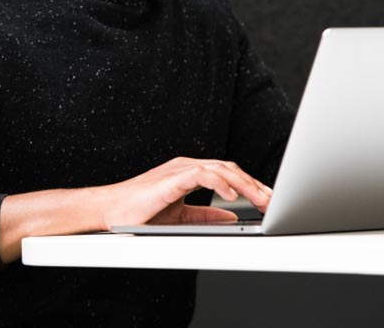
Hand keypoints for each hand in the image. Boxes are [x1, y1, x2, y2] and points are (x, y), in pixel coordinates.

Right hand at [97, 157, 272, 228]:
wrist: (111, 211)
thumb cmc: (139, 212)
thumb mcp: (181, 216)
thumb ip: (206, 215)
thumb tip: (232, 216)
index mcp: (190, 173)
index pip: (228, 173)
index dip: (250, 185)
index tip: (268, 199)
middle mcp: (187, 166)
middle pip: (229, 169)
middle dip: (254, 185)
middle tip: (272, 201)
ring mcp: (179, 169)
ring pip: (221, 169)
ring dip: (244, 184)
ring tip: (260, 199)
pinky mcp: (172, 177)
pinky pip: (202, 174)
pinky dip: (220, 183)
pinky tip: (232, 196)